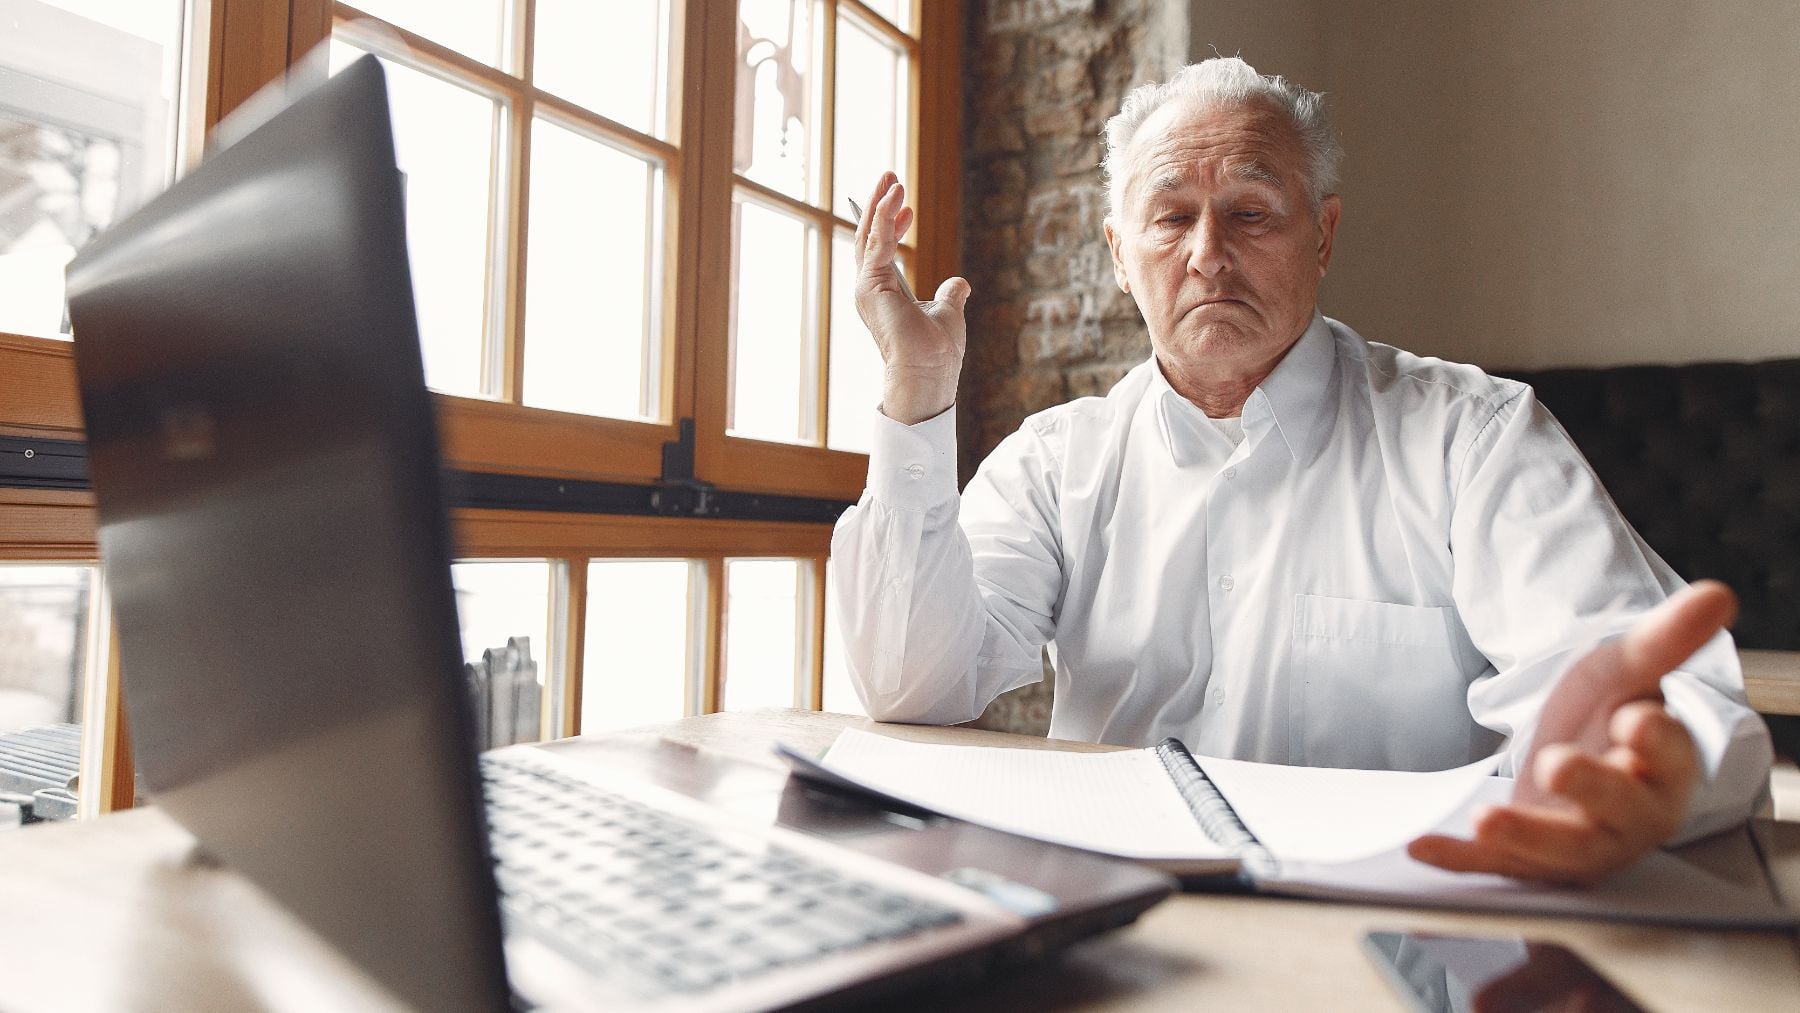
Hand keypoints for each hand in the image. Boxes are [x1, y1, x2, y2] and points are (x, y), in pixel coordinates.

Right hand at [853, 172, 969, 424]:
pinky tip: (893, 198)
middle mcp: (869, 290)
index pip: (880, 251)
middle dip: (877, 205)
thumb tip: (959, 283)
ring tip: (891, 178)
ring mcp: (866, 288)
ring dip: (877, 203)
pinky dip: (882, 217)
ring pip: (867, 235)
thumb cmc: (936, 352)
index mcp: (884, 295)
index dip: (891, 225)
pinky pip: (874, 242)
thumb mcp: (948, 313)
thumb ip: (950, 295)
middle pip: (868, 238)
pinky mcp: (870, 285)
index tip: (906, 206)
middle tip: (891, 177)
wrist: (928, 373)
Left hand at [1408, 581, 1734, 883]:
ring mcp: (1579, 844)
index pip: (1670, 757)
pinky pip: (1495, 867)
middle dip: (1590, 788)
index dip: (1655, 740)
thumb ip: (1666, 639)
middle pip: (1618, 812)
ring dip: (1525, 836)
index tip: (1634, 716)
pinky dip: (1460, 860)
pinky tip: (1422, 846)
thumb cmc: (1609, 719)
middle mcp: (1629, 817)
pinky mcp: (1528, 859)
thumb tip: (1718, 594)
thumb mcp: (1624, 673)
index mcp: (1663, 769)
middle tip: (1557, 762)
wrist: (1577, 761)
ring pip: (1560, 852)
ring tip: (1487, 818)